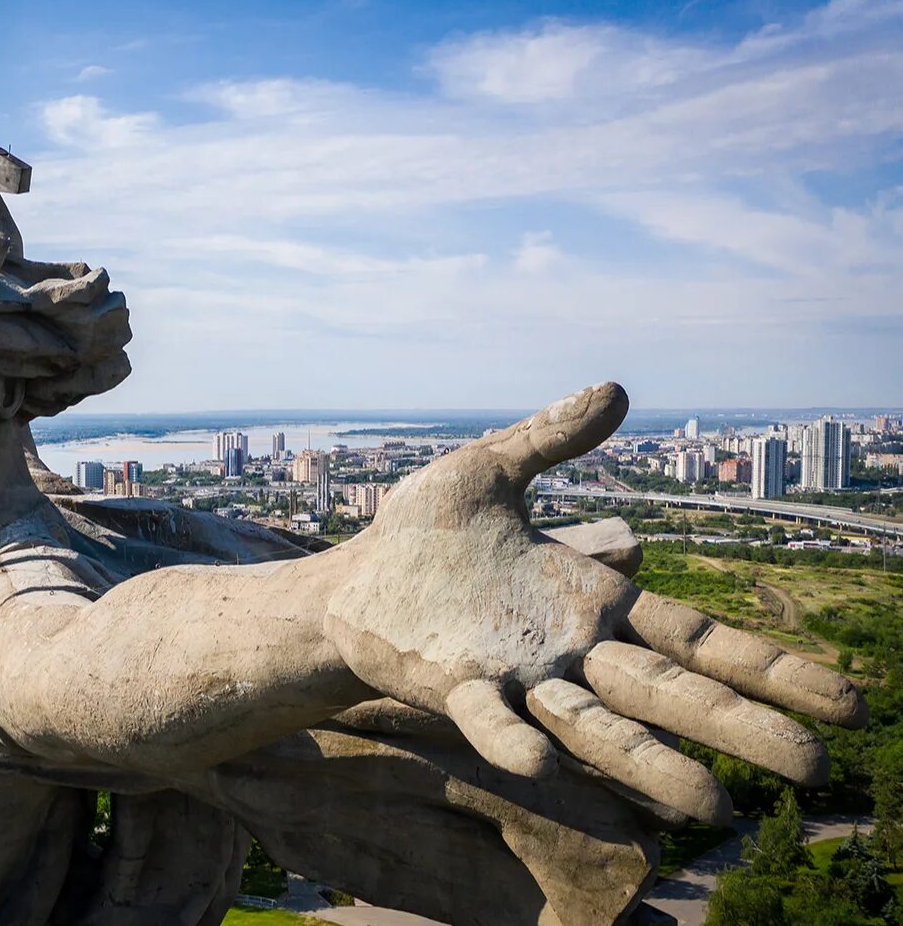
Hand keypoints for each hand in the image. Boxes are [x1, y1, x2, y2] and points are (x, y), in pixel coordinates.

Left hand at [325, 382, 866, 824]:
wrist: (350, 578)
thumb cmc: (422, 535)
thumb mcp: (491, 471)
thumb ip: (552, 436)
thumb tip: (618, 389)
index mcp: (590, 597)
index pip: (698, 637)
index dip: (766, 668)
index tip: (844, 702)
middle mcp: (570, 647)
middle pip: (671, 691)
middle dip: (742, 726)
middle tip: (817, 768)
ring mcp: (517, 674)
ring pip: (598, 725)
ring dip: (649, 762)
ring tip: (711, 804)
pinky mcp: (455, 686)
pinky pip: (493, 719)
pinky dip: (515, 740)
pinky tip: (540, 763)